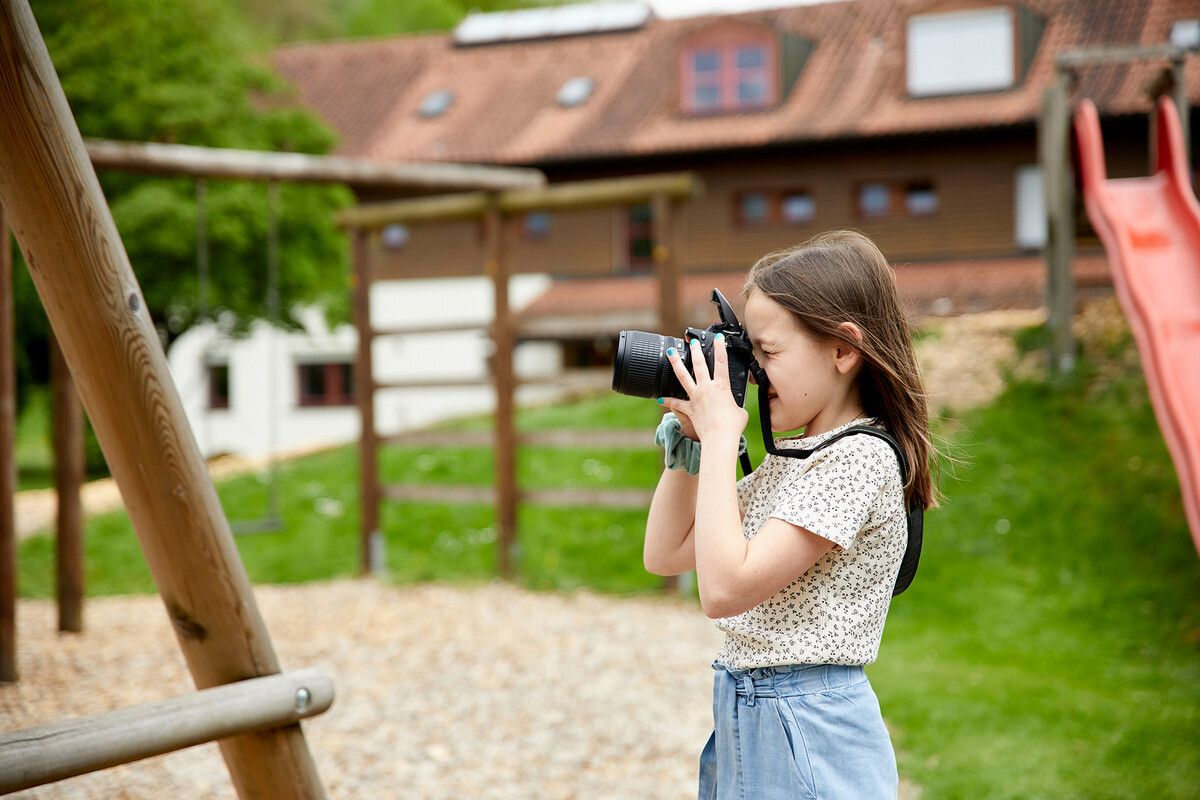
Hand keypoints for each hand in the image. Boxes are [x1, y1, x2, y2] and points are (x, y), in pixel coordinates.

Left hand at [661, 334, 748, 449]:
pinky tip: (659, 398)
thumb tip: (734, 407)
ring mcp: (696, 397)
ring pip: (683, 377)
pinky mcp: (689, 409)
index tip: (718, 338)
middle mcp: (707, 388)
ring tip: (670, 352)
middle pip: (699, 365)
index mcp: (722, 386)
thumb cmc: (732, 426)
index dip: (720, 348)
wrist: (720, 438)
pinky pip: (676, 404)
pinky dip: (667, 401)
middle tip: (692, 342)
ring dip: (676, 363)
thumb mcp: (740, 411)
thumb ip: (736, 405)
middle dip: (695, 351)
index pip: (722, 362)